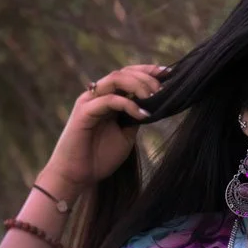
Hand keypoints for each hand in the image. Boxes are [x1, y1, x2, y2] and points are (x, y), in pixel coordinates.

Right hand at [43, 63, 164, 190]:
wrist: (78, 176)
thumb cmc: (100, 157)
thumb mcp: (126, 135)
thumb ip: (135, 117)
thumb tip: (154, 106)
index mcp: (107, 99)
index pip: (128, 75)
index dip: (148, 71)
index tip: (169, 73)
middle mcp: (97, 96)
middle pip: (123, 73)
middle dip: (146, 76)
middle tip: (163, 88)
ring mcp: (89, 102)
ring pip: (115, 80)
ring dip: (138, 85)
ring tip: (154, 97)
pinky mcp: (84, 113)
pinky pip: (109, 100)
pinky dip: (128, 104)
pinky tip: (142, 114)